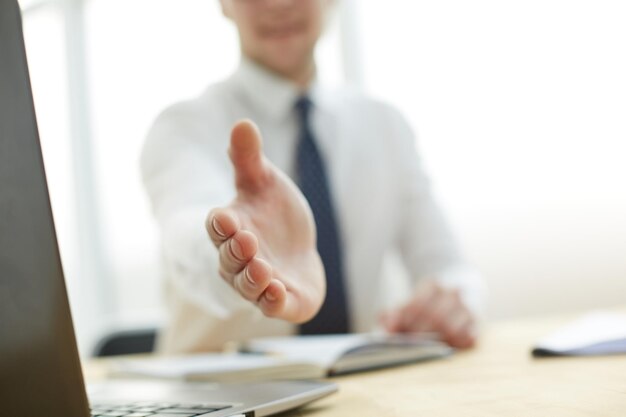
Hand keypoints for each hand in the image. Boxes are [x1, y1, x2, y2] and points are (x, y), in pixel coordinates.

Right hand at [205, 120, 324, 322]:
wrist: (297, 249)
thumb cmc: (274, 214)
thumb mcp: (264, 182)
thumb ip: (248, 159)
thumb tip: (243, 123)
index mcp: (233, 227)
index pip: (218, 227)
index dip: (220, 224)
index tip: (225, 217)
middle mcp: (240, 259)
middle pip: (230, 259)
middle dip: (237, 252)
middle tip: (247, 241)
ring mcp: (260, 282)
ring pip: (248, 286)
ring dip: (253, 280)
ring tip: (263, 271)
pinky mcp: (283, 299)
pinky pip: (274, 305)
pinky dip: (274, 302)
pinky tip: (280, 293)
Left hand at [380, 280, 476, 348]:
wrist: (460, 291)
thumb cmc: (429, 303)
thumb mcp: (411, 301)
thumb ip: (394, 314)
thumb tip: (388, 328)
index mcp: (433, 285)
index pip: (417, 304)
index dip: (404, 320)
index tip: (393, 332)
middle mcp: (452, 293)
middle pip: (434, 317)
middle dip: (418, 334)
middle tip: (408, 343)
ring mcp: (467, 308)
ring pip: (452, 329)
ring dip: (436, 341)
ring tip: (424, 347)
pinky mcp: (477, 324)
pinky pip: (469, 338)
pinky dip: (456, 344)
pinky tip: (445, 346)